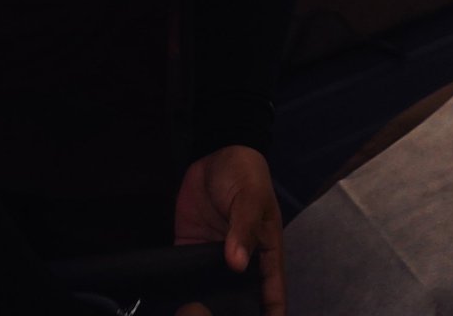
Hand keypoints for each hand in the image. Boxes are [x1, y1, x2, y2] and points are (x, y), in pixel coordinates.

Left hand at [173, 145, 284, 315]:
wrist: (214, 153)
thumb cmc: (245, 174)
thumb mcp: (251, 197)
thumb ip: (244, 229)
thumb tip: (237, 264)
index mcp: (264, 249)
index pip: (272, 288)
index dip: (272, 311)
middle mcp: (241, 260)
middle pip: (243, 295)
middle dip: (238, 312)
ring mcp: (214, 257)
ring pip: (213, 290)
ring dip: (209, 305)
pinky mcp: (190, 249)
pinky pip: (187, 275)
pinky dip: (183, 290)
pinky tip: (180, 304)